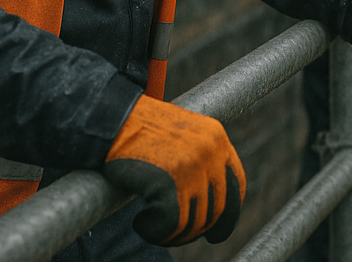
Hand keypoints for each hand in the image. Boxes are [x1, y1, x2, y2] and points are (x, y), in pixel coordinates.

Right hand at [103, 94, 244, 245]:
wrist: (115, 118)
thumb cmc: (142, 130)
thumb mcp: (183, 137)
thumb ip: (201, 160)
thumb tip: (208, 204)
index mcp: (217, 137)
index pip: (236, 185)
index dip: (227, 214)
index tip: (215, 232)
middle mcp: (211, 150)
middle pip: (217, 210)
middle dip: (196, 230)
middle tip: (172, 233)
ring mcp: (192, 166)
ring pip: (194, 222)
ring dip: (172, 233)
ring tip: (151, 224)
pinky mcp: (170, 181)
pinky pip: (171, 225)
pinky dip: (154, 232)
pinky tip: (141, 222)